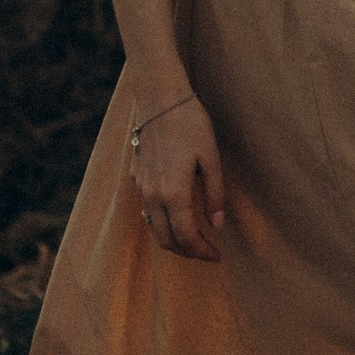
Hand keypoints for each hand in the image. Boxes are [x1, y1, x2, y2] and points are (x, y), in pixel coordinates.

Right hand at [131, 89, 226, 260]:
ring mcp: (141, 188)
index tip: (217, 255)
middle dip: (188, 252)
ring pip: (154, 229)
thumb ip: (214, 195)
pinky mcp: (136, 178)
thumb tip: (217, 225)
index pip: (187, 237)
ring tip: (194, 238)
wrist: (161, 99)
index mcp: (174, 193)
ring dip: (174, 240)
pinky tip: (177, 217)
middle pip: (167, 240)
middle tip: (207, 251)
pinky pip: (147, 212)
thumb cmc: (192, 125)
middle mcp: (153, 196)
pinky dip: (162, 224)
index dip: (202, 251)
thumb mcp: (212, 158)